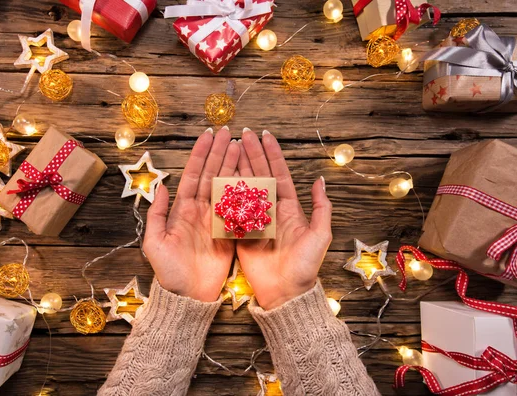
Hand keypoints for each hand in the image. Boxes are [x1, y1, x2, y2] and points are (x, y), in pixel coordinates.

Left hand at [143, 127, 239, 301]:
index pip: (194, 174)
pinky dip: (244, 191)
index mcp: (183, 209)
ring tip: (242, 145)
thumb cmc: (169, 272)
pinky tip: (251, 175)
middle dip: (220, 152)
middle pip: (212, 175)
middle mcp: (200, 210)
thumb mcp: (154, 243)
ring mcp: (216, 220)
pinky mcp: (230, 233)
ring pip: (226, 186)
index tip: (209, 134)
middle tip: (230, 132)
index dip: (201, 154)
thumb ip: (157, 214)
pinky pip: (238, 207)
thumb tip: (160, 185)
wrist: (188, 297)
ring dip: (233, 165)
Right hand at [235, 129, 331, 309]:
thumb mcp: (319, 236)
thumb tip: (319, 180)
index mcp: (289, 208)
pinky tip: (218, 175)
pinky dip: (225, 192)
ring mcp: (253, 220)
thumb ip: (321, 208)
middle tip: (242, 133)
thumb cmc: (304, 266)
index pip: (278, 174)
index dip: (271, 154)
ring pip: (244, 187)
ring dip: (237, 167)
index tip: (264, 135)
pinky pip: (231, 209)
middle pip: (259, 175)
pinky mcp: (239, 233)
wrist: (284, 293)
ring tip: (229, 147)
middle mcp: (270, 210)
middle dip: (251, 153)